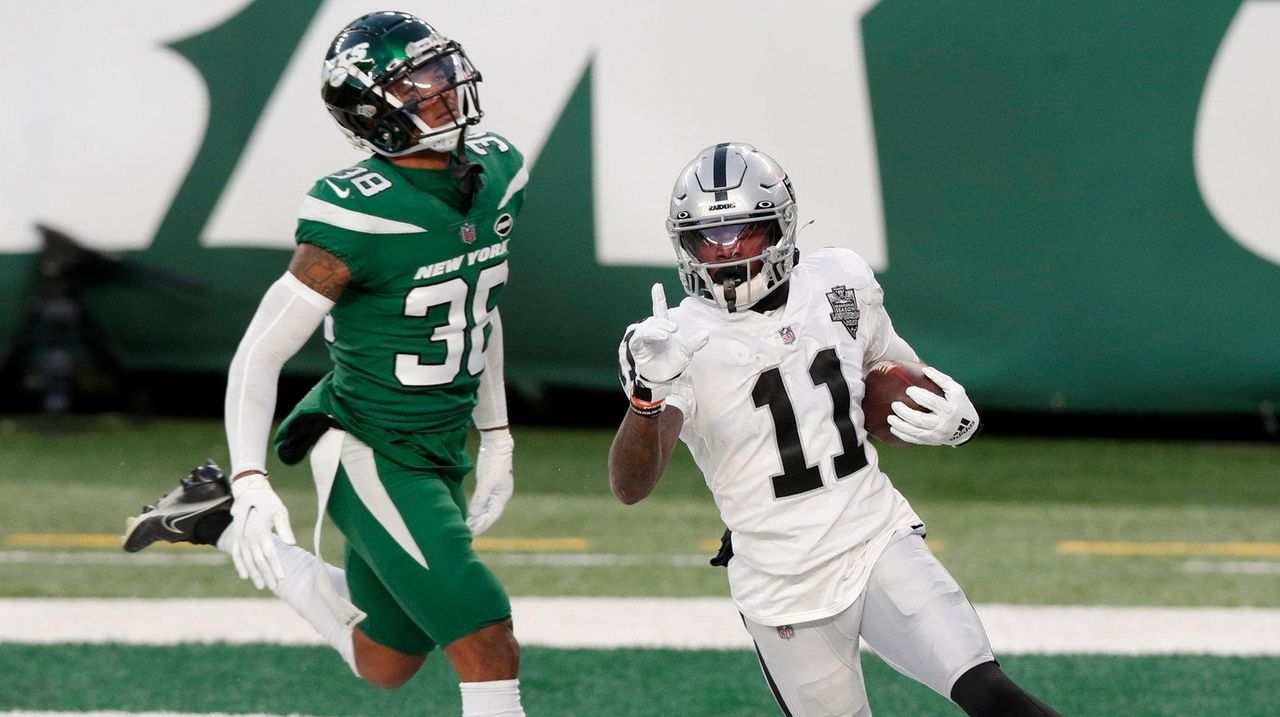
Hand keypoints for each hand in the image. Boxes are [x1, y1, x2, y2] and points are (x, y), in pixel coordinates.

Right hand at [225, 474, 295, 589]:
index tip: (282, 578)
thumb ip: (284, 528)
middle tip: (274, 587)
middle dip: (267, 575)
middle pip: (259, 561)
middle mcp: (248, 537)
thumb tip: (292, 544)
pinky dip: (240, 565)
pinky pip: (237, 554)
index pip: (269, 554)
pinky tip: (245, 576)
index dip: (275, 567)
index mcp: (260, 532)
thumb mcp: (280, 511)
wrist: (250, 491)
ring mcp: (240, 538)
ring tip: (261, 586)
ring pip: (247, 560)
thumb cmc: (269, 501)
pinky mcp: (236, 537)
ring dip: (254, 574)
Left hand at [467, 429, 513, 535]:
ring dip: (478, 517)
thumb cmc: (493, 462)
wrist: (497, 444)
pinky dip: (477, 508)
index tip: (474, 534)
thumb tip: (473, 514)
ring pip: (487, 508)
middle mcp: (501, 495)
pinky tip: (470, 511)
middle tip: (468, 533)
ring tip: (468, 525)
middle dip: (480, 523)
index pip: (493, 516)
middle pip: (490, 514)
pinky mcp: (491, 484)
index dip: (483, 525)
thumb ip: (480, 499)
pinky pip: (484, 501)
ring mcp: (496, 490)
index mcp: (503, 496)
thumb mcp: (486, 482)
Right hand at [625, 283, 708, 389]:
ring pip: (647, 329)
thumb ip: (694, 343)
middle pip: (655, 321)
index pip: (660, 310)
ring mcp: (644, 339)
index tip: (657, 285)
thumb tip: (706, 334)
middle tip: (674, 329)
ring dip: (657, 330)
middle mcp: (652, 331)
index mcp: (664, 328)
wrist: (663, 378)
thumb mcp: (686, 353)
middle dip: (663, 323)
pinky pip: (638, 339)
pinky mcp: (638, 348)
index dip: (658, 298)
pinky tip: (656, 338)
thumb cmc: (672, 361)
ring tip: (666, 334)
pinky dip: (645, 337)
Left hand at [886, 366, 979, 445]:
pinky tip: (893, 428)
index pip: (932, 402)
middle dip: (905, 412)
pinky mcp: (932, 441)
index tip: (908, 390)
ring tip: (890, 418)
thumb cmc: (960, 405)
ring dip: (900, 425)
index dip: (919, 395)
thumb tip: (924, 369)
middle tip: (894, 404)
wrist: (968, 429)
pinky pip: (915, 440)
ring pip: (915, 432)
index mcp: (950, 409)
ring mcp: (937, 435)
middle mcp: (943, 424)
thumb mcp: (956, 390)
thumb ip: (941, 379)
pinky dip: (903, 435)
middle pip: (920, 419)